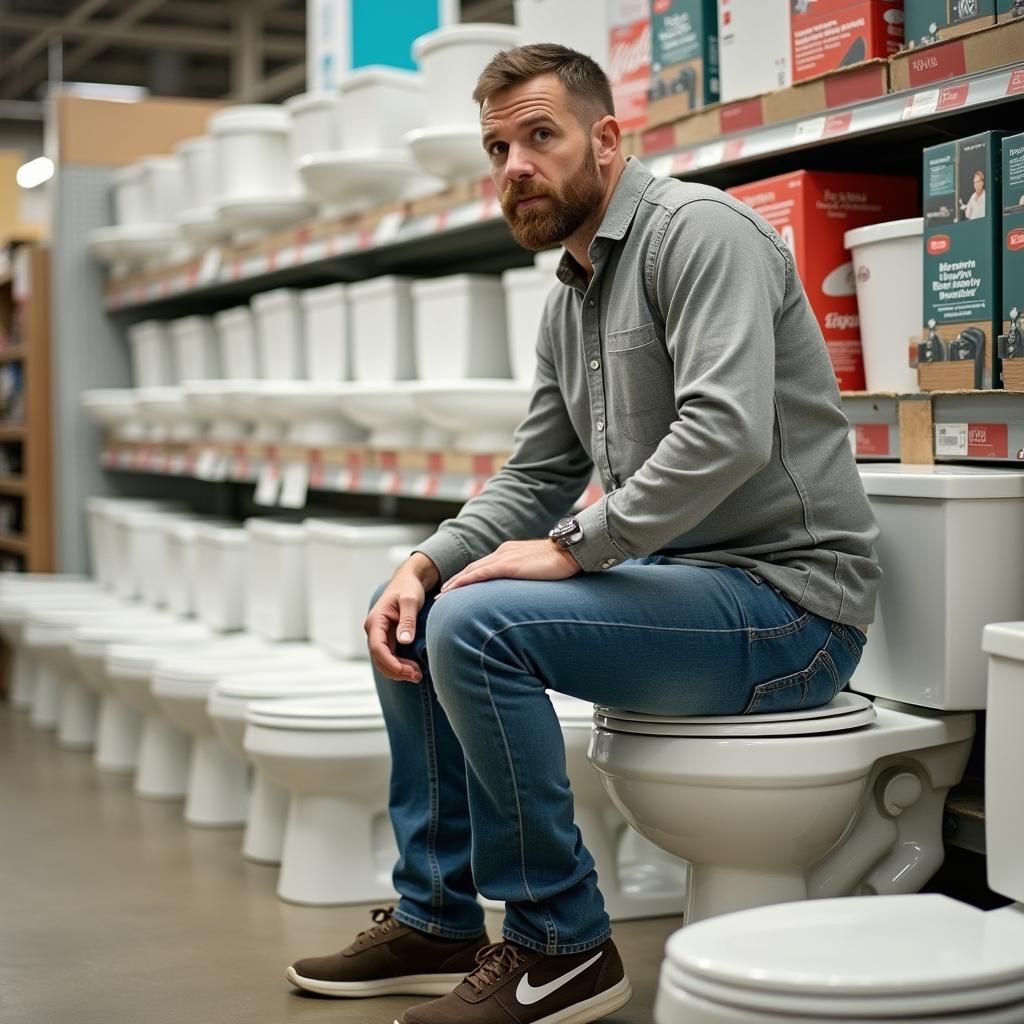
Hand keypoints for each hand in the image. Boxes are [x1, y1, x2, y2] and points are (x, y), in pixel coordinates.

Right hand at [363, 554, 437, 683]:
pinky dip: (401, 666)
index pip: (377, 648)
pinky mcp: (389, 639)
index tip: (407, 671)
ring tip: (418, 675)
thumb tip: (404, 640)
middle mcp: (375, 631)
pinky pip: (391, 658)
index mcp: (375, 621)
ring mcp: (381, 636)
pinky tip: (415, 669)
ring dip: (399, 671)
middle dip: (396, 671)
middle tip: (417, 675)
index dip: (390, 663)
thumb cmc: (409, 587)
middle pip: (379, 659)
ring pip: (384, 661)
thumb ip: (407, 620)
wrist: (410, 580)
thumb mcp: (410, 600)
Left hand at [439, 539, 581, 594]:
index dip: (467, 578)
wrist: (572, 550)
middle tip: (441, 595)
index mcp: (509, 553)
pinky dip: (465, 581)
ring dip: (455, 584)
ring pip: (472, 571)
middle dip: (455, 581)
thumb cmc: (561, 562)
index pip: (482, 567)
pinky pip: (480, 574)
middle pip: (472, 568)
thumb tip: (524, 593)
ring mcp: (504, 558)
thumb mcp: (538, 570)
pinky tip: (455, 589)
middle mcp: (503, 553)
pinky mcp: (508, 565)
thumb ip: (527, 577)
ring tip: (442, 597)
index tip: (455, 589)